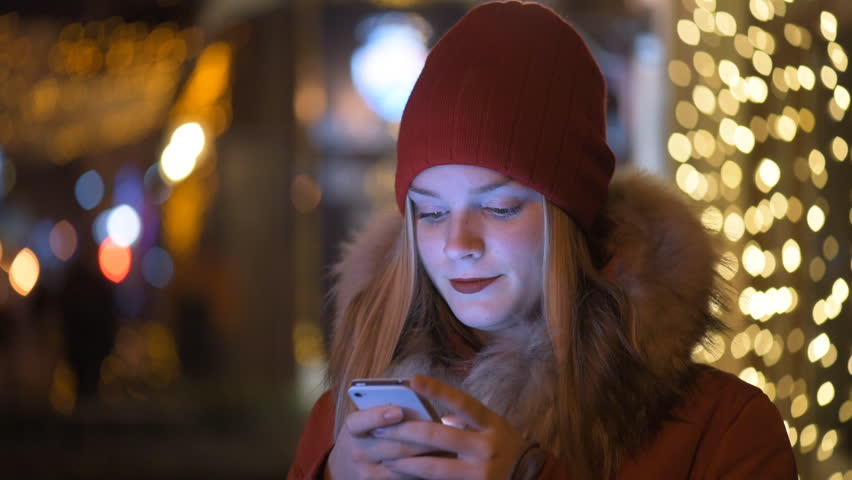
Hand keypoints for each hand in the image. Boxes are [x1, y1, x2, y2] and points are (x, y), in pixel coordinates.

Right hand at [326, 403, 436, 479]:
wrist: (344, 469)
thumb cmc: (363, 437)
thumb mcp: (364, 422)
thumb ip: (382, 412)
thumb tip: (414, 404)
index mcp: (352, 429)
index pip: (360, 421)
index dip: (378, 416)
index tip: (398, 411)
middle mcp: (358, 452)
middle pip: (394, 445)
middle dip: (423, 436)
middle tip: (447, 428)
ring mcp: (369, 474)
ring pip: (406, 464)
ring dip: (430, 454)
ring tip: (451, 444)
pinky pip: (409, 478)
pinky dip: (426, 469)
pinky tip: (442, 461)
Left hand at [375, 375, 529, 479]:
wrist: (532, 479)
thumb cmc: (506, 447)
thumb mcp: (493, 426)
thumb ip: (466, 420)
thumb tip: (433, 413)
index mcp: (491, 423)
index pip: (462, 402)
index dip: (437, 390)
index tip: (412, 379)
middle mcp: (486, 446)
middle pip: (438, 436)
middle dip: (405, 432)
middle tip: (381, 429)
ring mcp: (480, 472)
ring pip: (434, 467)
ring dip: (406, 462)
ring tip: (385, 457)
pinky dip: (419, 478)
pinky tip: (402, 475)